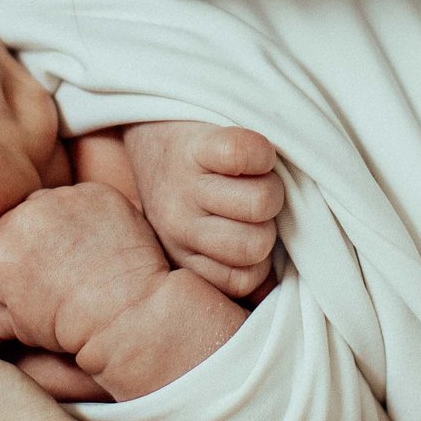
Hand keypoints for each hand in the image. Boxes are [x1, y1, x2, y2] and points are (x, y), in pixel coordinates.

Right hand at [0, 183, 171, 361]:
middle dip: (13, 247)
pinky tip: (94, 240)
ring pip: (36, 207)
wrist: (133, 313)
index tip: (5, 290)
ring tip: (69, 257)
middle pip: (1, 227)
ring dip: (44, 225)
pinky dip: (80, 214)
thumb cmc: (75, 327)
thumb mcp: (24, 328)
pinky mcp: (93, 192)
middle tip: (41, 275)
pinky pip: (74, 196)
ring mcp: (60, 200)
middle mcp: (22, 219)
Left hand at [123, 121, 282, 298]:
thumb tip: (270, 290)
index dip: (261, 257)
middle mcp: (177, 224)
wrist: (150, 130)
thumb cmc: (192, 187)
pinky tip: (250, 153)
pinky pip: (248, 155)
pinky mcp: (194, 145)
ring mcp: (183, 184)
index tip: (250, 231)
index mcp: (181, 255)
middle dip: (268, 221)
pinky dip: (261, 152)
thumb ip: (228, 261)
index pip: (243, 280)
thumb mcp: (199, 236)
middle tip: (254, 200)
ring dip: (270, 184)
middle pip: (255, 244)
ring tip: (254, 176)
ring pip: (259, 203)